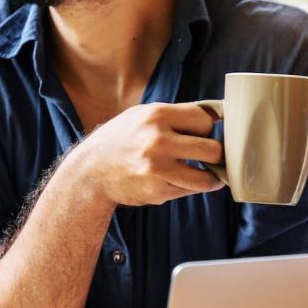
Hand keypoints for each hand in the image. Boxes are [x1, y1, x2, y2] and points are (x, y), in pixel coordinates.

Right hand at [71, 102, 223, 205]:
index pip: (205, 120)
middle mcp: (158, 141)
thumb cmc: (121, 140)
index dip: (206, 127)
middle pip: (213, 149)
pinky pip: (188, 191)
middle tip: (208, 155)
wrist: (90, 171)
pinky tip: (177, 179)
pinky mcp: (157, 192)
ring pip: (206, 178)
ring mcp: (158, 169)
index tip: (202, 133)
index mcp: (156, 116)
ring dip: (209, 177)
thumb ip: (176, 115)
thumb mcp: (142, 115)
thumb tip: (216, 115)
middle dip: (214, 153)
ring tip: (204, 173)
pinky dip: (188, 187)